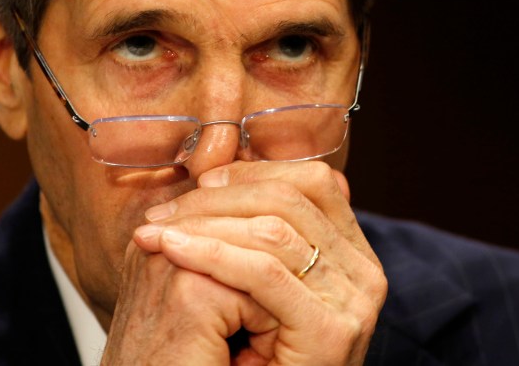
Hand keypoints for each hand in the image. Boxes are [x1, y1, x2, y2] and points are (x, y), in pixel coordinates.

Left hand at [105, 161, 386, 364]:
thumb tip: (220, 170)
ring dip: (203, 225)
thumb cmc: (248, 350)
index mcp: (351, 251)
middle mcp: (364, 271)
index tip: (200, 184)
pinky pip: (263, 273)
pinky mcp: (331, 330)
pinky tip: (170, 249)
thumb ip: (257, 229)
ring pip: (272, 231)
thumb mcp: (258, 278)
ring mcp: (353, 301)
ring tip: (155, 233)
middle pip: (288, 199)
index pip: (309, 182)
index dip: (252, 173)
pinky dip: (210, 254)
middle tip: (162, 214)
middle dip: (216, 199)